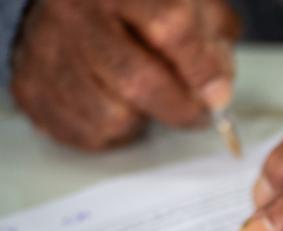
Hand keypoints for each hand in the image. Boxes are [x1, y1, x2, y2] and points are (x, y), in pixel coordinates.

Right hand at [11, 0, 240, 149]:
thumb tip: (218, 89)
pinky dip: (113, 131)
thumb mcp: (190, 3)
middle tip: (199, 114)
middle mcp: (75, 10)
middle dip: (180, 108)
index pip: (169, 25)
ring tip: (147, 100)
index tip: (218, 94)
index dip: (200, 67)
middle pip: (136, 79)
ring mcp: (46, 47)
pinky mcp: (30, 83)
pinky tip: (117, 104)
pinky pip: (84, 132)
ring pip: (111, 114)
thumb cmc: (142, 7)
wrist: (78, 1)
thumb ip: (212, 40)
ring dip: (143, 119)